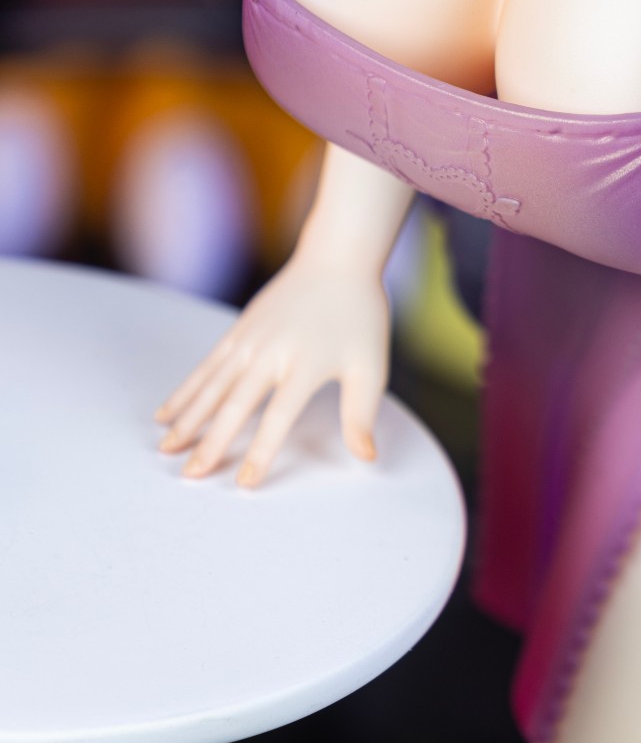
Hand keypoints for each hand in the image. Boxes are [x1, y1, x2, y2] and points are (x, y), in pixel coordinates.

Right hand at [153, 254, 391, 486]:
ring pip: (211, 386)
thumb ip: (362, 414)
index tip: (244, 482)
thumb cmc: (358, 316)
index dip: (260, 451)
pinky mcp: (238, 330)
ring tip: (166, 449)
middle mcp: (270, 352)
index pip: (278, 417)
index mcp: (304, 364)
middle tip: (191, 475)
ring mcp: (249, 340)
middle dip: (211, 443)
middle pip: (234, 405)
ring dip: (187, 419)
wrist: (337, 260)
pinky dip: (185, 390)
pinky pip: (206, 366)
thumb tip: (365, 456)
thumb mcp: (371, 366)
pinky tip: (167, 413)